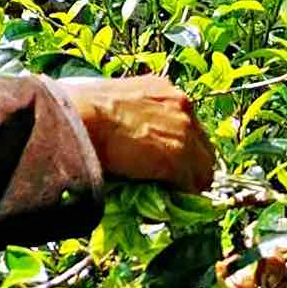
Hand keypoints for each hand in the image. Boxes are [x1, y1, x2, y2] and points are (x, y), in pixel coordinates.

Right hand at [60, 75, 215, 190]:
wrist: (82, 117)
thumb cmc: (85, 109)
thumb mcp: (118, 101)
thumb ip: (135, 116)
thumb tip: (135, 139)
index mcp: (164, 89)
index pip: (187, 123)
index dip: (179, 144)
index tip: (166, 158)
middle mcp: (181, 105)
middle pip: (202, 143)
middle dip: (190, 162)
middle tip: (172, 178)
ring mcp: (183, 131)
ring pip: (204, 166)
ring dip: (189, 180)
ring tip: (170, 191)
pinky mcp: (178, 157)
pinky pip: (192, 184)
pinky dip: (182, 193)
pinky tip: (167, 198)